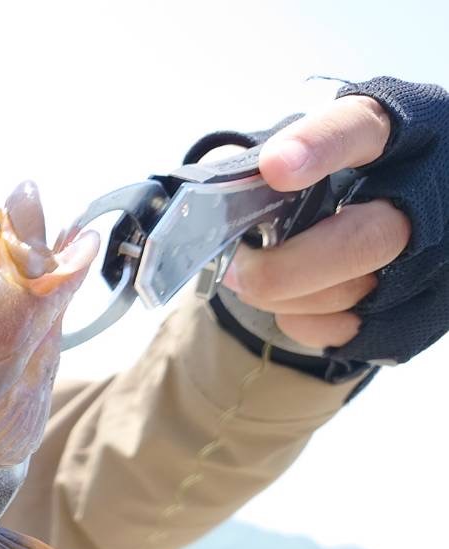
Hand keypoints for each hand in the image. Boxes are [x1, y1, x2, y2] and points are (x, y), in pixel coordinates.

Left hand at [221, 95, 410, 350]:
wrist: (349, 211)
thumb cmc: (310, 179)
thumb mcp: (286, 151)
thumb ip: (251, 166)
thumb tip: (211, 200)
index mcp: (395, 131)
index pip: (360, 130)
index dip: (319, 148)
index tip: (275, 167)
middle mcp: (424, 191)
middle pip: (366, 239)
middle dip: (286, 267)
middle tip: (235, 270)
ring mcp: (426, 256)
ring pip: (354, 292)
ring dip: (284, 295)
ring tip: (254, 277)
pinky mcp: (412, 309)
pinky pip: (348, 330)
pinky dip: (302, 320)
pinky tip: (290, 298)